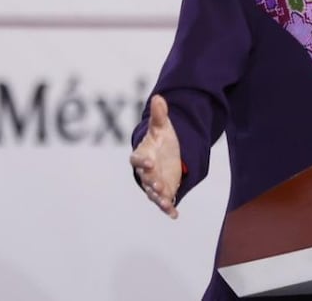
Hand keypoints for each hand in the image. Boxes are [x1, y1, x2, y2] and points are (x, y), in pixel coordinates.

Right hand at [129, 95, 182, 218]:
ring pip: (154, 193)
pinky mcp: (164, 192)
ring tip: (166, 202)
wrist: (165, 155)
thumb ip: (160, 115)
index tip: (148, 161)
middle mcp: (146, 173)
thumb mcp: (162, 127)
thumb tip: (158, 97)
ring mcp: (154, 184)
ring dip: (159, 197)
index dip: (141, 161)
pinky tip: (174, 214)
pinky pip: (165, 202)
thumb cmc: (161, 141)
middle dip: (151, 181)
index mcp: (142, 156)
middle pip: (146, 178)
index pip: (137, 159)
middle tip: (157, 184)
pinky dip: (168, 209)